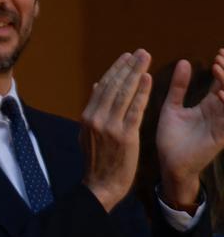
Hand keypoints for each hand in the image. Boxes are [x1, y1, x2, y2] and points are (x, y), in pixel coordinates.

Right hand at [80, 49, 151, 211]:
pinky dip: (142, 93)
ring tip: (145, 58)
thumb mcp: (88, 132)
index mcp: (87, 116)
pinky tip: (148, 79)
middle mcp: (96, 118)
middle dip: (128, 67)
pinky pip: (135, 109)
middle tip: (140, 52)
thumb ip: (94, 109)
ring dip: (136, 73)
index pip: (103, 87)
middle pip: (114, 86)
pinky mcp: (125, 135)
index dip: (116, 70)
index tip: (126, 56)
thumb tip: (97, 86)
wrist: (101, 184)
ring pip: (124, 94)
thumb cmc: (98, 159)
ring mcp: (110, 126)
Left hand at [156, 50, 223, 208]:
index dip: (222, 68)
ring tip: (218, 68)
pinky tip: (220, 93)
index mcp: (209, 106)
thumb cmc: (171, 138)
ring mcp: (221, 125)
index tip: (219, 52)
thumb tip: (184, 61)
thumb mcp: (172, 107)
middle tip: (221, 56)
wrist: (168, 165)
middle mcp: (218, 114)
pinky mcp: (220, 137)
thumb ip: (178, 87)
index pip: (220, 83)